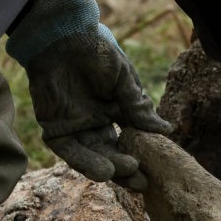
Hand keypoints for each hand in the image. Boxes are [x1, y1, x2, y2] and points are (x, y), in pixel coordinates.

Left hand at [7, 0, 171, 189]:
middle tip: (142, 183)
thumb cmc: (95, 51)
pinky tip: (103, 172)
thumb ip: (138, 106)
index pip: (130, 141)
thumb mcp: (123, 79)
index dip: (142, 156)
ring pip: (91, 156)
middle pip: (111, 154)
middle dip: (126, 170)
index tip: (155, 170)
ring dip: (107, 169)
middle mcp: (95, 123)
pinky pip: (69, 152)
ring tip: (123, 176)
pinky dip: (84, 163)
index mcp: (114, 112)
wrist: (61, 37)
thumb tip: (166, 131)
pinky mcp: (54, 128)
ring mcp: (74, 127)